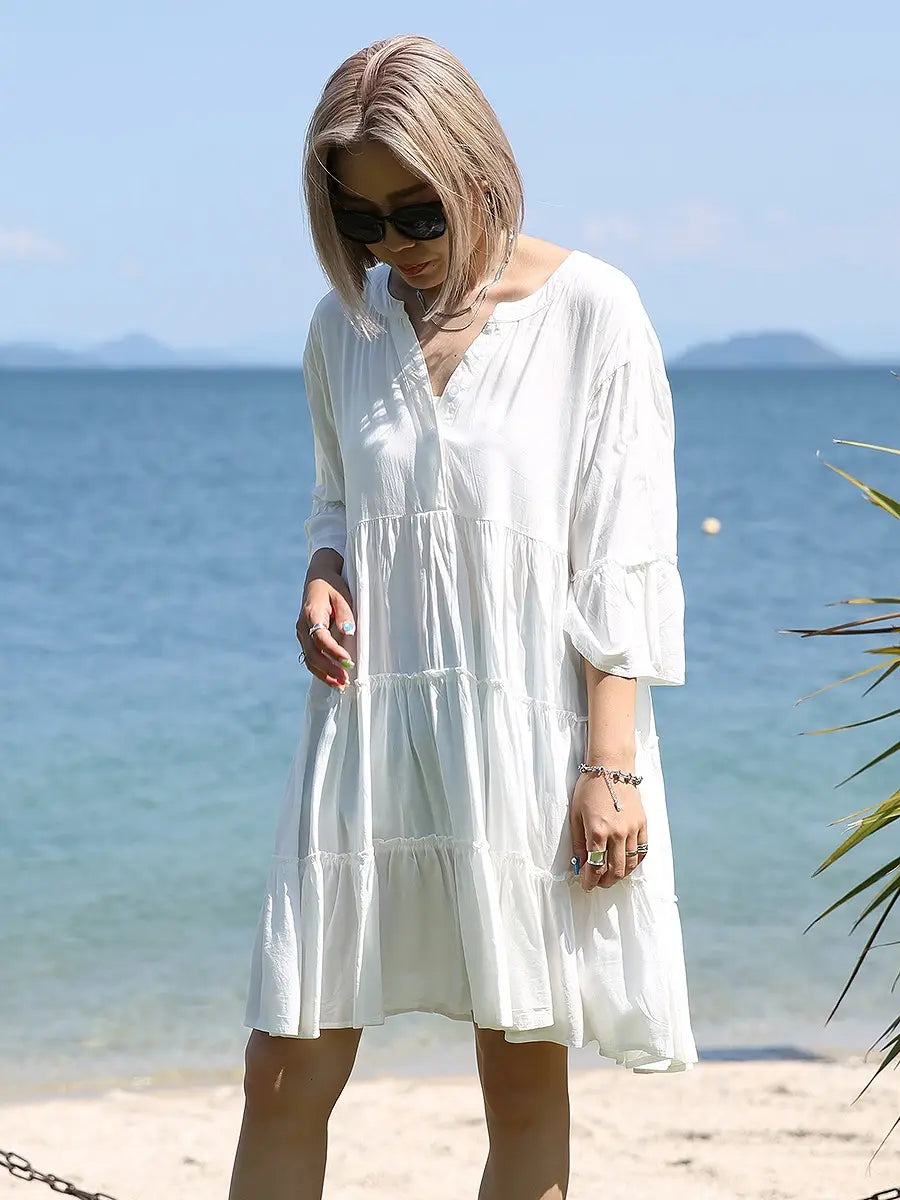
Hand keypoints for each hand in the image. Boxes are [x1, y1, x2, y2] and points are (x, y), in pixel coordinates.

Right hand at [296, 552, 356, 690]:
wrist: (318, 578)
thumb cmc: (333, 586)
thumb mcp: (343, 595)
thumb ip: (345, 614)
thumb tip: (348, 633)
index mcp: (311, 614)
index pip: (320, 638)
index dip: (334, 652)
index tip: (348, 661)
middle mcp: (302, 626)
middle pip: (312, 654)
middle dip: (329, 669)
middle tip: (345, 681)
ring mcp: (301, 634)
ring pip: (309, 659)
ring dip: (324, 674)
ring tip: (340, 686)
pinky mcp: (305, 638)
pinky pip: (310, 657)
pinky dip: (321, 670)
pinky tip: (333, 679)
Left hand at [569, 770, 647, 890]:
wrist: (611, 767)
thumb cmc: (589, 788)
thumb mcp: (575, 815)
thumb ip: (578, 842)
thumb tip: (579, 864)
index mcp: (597, 831)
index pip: (595, 866)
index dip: (589, 880)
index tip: (586, 885)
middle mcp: (617, 833)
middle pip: (614, 870)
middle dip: (604, 882)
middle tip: (598, 883)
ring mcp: (632, 829)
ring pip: (629, 864)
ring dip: (620, 875)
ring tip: (611, 877)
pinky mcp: (642, 824)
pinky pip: (642, 851)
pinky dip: (634, 862)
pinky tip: (627, 865)